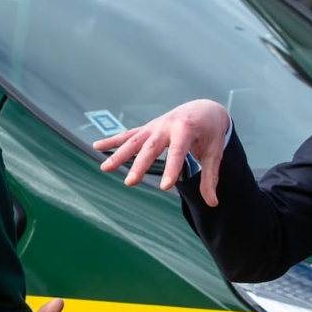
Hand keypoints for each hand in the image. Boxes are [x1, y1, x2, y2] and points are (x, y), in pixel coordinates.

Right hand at [93, 99, 229, 206]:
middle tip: (130, 182)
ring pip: (133, 141)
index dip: (171, 169)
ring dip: (118, 154)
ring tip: (104, 168)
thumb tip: (212, 203)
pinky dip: (112, 140)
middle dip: (139, 165)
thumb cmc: (211, 132)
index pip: (178, 151)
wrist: (204, 108)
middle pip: (150, 147)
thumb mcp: (215, 153)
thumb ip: (210, 178)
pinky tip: (96, 146)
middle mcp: (167, 125)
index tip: (165, 187)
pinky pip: (128, 134)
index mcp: (186, 129)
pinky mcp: (148, 128)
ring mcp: (154, 126)